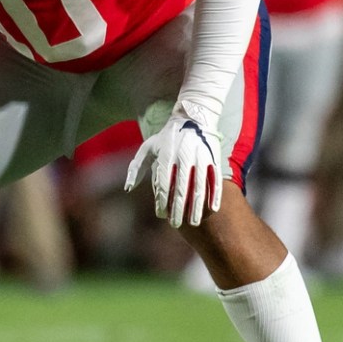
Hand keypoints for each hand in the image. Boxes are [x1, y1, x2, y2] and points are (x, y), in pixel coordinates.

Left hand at [124, 107, 221, 227]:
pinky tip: (212, 209)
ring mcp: (201, 158)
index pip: (163, 183)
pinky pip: (215, 179)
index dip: (162, 201)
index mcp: (166, 155)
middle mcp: (184, 156)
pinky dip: (215, 195)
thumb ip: (136, 167)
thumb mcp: (148, 147)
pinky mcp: (214, 158)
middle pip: (181, 189)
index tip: (161, 215)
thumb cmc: (167, 137)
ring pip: (199, 187)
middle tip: (175, 224)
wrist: (193, 117)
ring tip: (193, 222)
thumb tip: (127, 188)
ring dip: (196, 207)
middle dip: (178, 209)